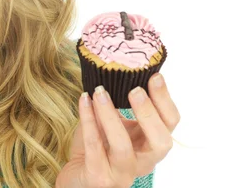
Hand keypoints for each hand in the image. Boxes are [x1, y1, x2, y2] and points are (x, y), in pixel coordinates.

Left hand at [56, 73, 180, 187]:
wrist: (77, 177)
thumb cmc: (97, 146)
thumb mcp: (113, 124)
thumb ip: (119, 105)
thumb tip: (117, 69)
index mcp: (149, 145)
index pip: (169, 125)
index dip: (165, 101)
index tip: (154, 76)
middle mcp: (142, 162)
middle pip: (160, 142)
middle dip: (148, 113)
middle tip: (134, 89)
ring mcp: (121, 173)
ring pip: (123, 146)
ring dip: (111, 116)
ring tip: (100, 92)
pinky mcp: (99, 177)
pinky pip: (94, 146)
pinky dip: (88, 120)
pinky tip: (83, 100)